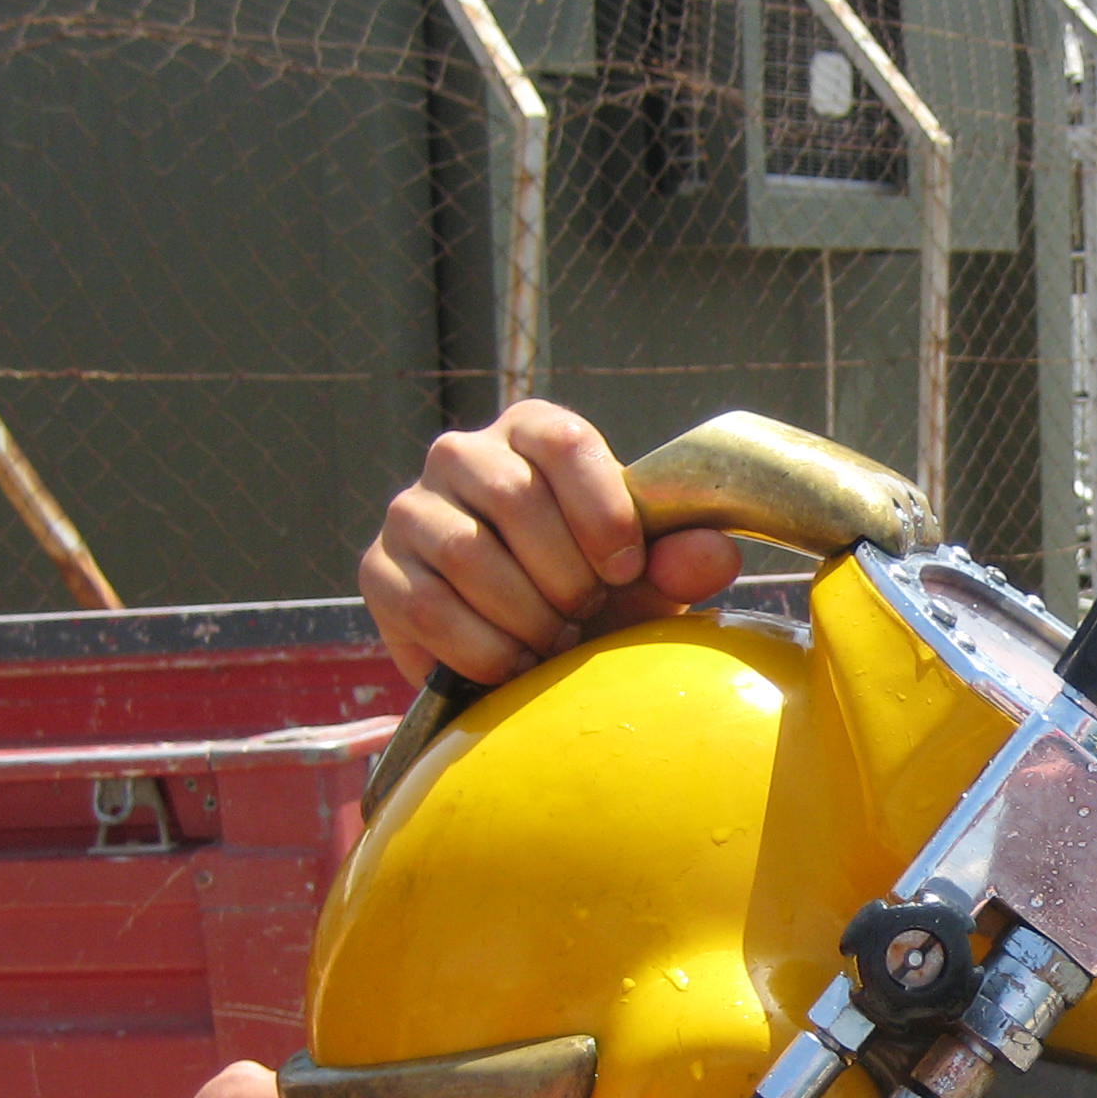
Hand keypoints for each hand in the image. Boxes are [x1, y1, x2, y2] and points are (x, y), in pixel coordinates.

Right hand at [357, 400, 741, 686]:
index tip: (625, 570)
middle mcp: (461, 454)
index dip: (602, 512)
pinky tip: (513, 665)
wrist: (527, 646)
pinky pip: (428, 607)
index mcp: (533, 432)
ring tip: (554, 643)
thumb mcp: (645, 577)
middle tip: (586, 616)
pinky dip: (483, 649)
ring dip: (527, 616)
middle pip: (514, 498)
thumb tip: (717, 554)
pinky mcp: (379, 570)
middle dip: (565, 577)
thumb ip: (680, 562)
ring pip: (468, 554)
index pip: (565, 443)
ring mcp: (412, 510)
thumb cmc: (594, 591)